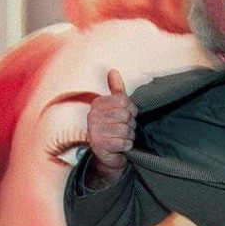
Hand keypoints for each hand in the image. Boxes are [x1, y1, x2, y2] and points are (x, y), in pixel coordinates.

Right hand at [85, 69, 137, 187]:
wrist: (108, 155)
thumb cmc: (115, 128)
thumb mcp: (117, 107)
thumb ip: (116, 90)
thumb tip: (113, 71)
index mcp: (98, 104)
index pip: (125, 102)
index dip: (132, 111)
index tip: (129, 116)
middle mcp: (92, 115)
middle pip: (126, 116)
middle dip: (131, 125)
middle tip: (125, 129)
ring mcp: (93, 131)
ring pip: (125, 130)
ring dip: (129, 136)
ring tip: (122, 138)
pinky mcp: (98, 145)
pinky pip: (123, 142)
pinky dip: (126, 145)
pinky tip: (121, 146)